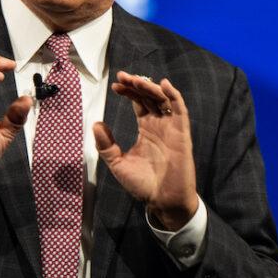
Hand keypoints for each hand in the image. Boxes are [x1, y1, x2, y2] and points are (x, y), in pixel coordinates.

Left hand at [93, 71, 197, 229]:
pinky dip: (174, 96)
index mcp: (146, 129)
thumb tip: (96, 124)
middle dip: (137, 85)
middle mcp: (159, 125)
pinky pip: (180, 111)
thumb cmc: (142, 184)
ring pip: (164, 100)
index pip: (139, 103)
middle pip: (150, 97)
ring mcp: (171, 129)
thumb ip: (106, 145)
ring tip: (137, 80)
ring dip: (151, 87)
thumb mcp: (118, 163)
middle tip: (123, 77)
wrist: (162, 200)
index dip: (129, 92)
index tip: (115, 85)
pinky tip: (164, 85)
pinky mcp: (182, 135)